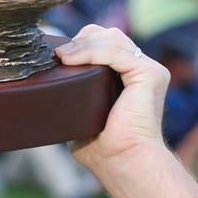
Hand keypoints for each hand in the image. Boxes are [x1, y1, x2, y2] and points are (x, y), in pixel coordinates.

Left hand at [54, 25, 169, 170]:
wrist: (123, 162)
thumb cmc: (105, 150)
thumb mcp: (82, 117)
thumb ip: (73, 102)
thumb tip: (46, 96)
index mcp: (130, 76)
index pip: (106, 43)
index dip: (82, 43)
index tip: (58, 55)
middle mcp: (143, 69)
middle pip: (109, 35)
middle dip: (81, 39)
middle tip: (58, 55)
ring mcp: (149, 69)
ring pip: (112, 40)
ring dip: (82, 45)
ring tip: (60, 57)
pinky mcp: (151, 74)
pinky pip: (116, 53)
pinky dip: (91, 53)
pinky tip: (71, 59)